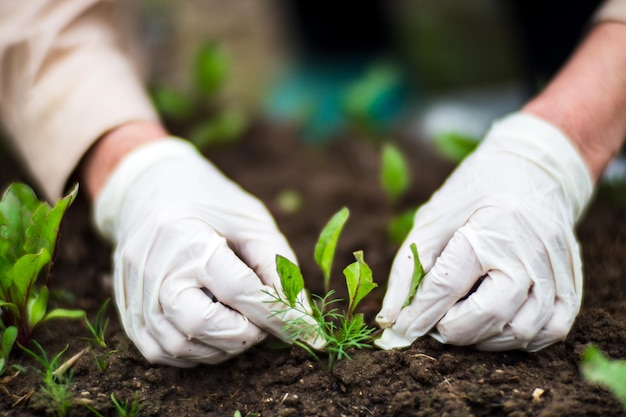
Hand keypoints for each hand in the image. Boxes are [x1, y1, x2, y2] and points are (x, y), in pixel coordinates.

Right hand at [95, 138, 313, 365]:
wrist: (149, 191)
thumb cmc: (209, 203)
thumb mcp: (252, 222)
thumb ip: (278, 267)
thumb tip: (301, 316)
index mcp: (187, 238)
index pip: (240, 291)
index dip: (281, 316)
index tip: (312, 334)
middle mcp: (154, 270)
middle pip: (202, 325)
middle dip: (246, 334)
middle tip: (263, 321)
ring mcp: (135, 294)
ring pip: (181, 346)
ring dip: (223, 348)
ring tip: (242, 325)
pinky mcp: (127, 312)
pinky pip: (160, 351)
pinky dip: (196, 352)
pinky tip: (214, 333)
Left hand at [375, 112, 592, 351]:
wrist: (533, 168)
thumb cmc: (475, 193)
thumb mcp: (434, 218)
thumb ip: (409, 267)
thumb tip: (391, 318)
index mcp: (491, 226)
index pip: (449, 284)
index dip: (420, 313)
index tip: (401, 329)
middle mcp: (529, 249)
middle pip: (491, 312)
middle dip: (454, 330)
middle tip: (437, 324)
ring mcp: (555, 267)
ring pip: (524, 329)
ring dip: (486, 340)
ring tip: (465, 325)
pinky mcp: (572, 281)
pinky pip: (554, 329)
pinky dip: (522, 339)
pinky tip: (499, 328)